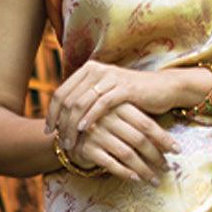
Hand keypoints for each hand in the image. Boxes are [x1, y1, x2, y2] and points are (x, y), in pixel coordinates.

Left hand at [45, 60, 181, 149]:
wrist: (163, 89)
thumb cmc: (133, 96)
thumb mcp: (106, 94)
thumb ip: (87, 99)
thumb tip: (64, 117)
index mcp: (88, 70)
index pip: (61, 92)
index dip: (52, 113)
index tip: (48, 131)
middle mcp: (96, 70)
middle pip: (68, 98)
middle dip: (60, 123)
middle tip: (58, 141)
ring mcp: (110, 78)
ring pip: (81, 102)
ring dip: (72, 125)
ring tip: (69, 141)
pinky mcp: (124, 88)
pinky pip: (101, 104)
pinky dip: (89, 118)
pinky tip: (83, 130)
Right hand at [67, 104, 174, 183]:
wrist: (69, 131)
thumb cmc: (103, 124)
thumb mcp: (120, 116)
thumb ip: (140, 124)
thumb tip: (171, 143)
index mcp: (119, 106)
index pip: (147, 124)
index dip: (163, 138)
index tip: (177, 150)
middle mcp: (107, 118)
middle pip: (139, 140)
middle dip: (156, 157)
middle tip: (167, 169)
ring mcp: (96, 133)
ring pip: (127, 154)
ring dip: (144, 169)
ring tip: (155, 180)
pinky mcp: (87, 148)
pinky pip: (110, 163)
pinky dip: (125, 172)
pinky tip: (135, 179)